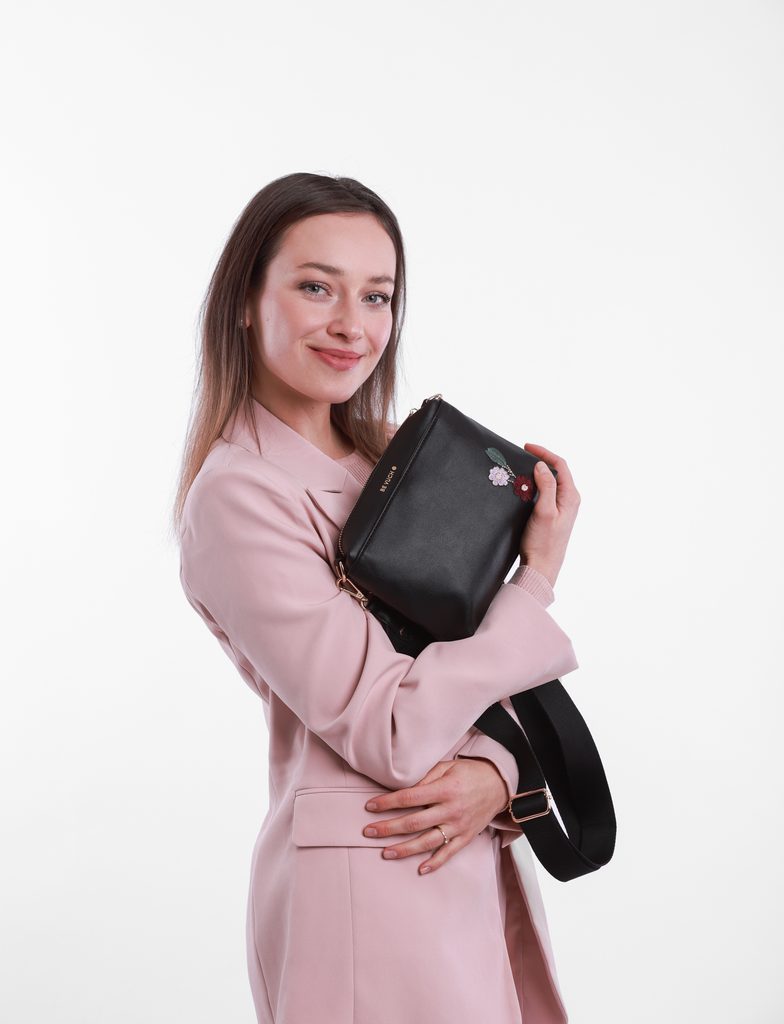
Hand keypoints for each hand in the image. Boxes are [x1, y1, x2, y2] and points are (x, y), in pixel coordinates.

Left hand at [361, 757, 507, 874]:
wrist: (499, 785)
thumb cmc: (470, 772)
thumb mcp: (448, 766)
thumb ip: (426, 778)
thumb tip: (405, 790)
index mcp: (444, 789)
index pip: (409, 798)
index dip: (388, 802)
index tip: (370, 806)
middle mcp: (450, 810)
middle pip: (413, 822)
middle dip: (388, 828)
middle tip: (368, 832)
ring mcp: (458, 826)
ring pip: (427, 842)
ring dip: (404, 849)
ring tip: (385, 852)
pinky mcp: (466, 837)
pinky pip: (449, 853)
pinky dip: (435, 863)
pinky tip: (420, 869)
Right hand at [518, 442, 580, 587]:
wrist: (542, 567)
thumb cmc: (543, 543)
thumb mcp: (544, 511)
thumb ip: (546, 486)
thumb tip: (542, 465)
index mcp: (571, 496)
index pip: (560, 465)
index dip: (544, 453)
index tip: (527, 447)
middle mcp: (569, 500)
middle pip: (557, 471)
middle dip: (540, 460)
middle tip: (522, 455)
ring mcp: (562, 507)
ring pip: (551, 481)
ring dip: (537, 472)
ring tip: (521, 468)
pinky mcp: (553, 514)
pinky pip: (547, 492)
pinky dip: (536, 485)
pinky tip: (524, 486)